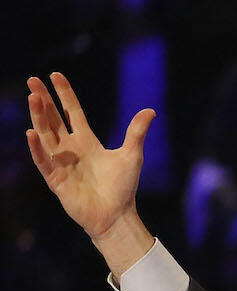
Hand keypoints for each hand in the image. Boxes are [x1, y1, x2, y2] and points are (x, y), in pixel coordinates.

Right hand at [26, 72, 155, 275]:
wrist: (116, 216)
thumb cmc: (123, 187)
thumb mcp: (132, 155)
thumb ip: (136, 132)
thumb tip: (151, 110)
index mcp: (87, 141)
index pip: (72, 112)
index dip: (64, 94)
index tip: (54, 75)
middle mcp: (70, 149)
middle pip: (53, 119)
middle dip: (43, 100)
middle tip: (32, 80)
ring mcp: (61, 163)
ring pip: (45, 135)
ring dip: (38, 117)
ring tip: (33, 98)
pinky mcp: (56, 179)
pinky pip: (44, 160)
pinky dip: (38, 148)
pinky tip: (32, 132)